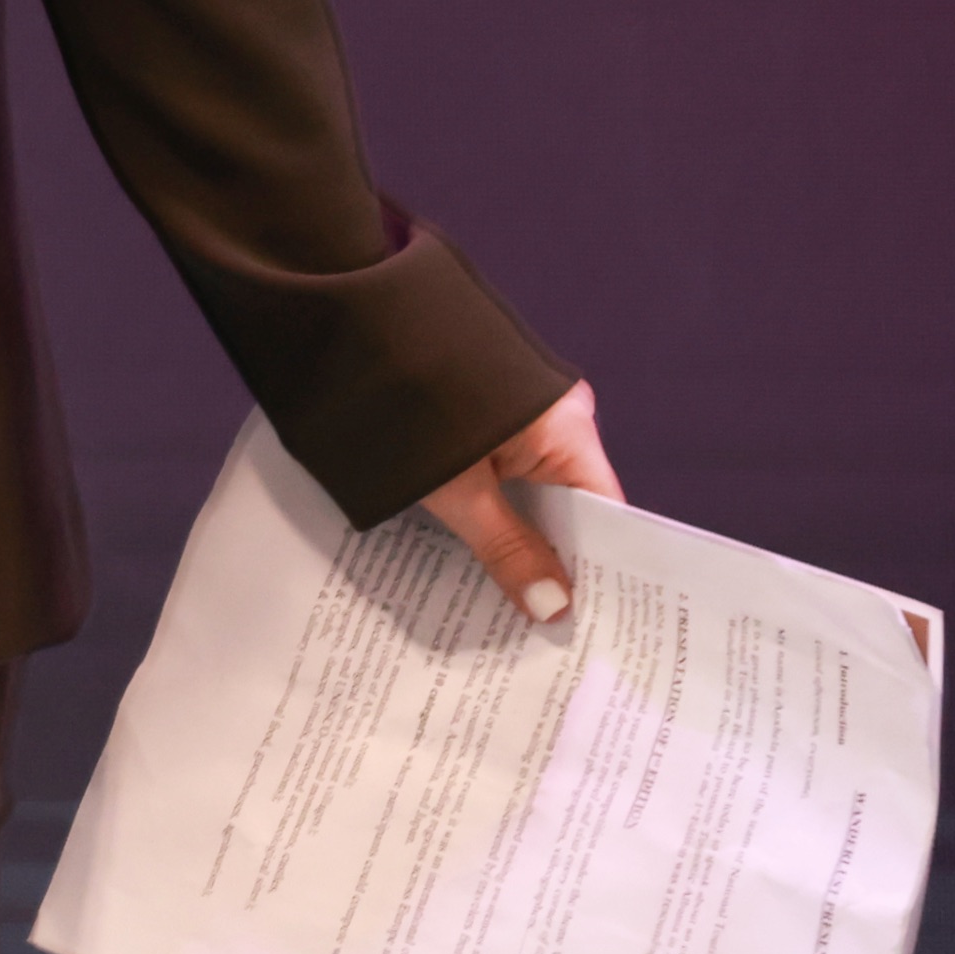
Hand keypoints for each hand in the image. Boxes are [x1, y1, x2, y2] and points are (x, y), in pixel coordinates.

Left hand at [419, 381, 619, 623]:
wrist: (348, 328)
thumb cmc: (408, 408)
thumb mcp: (458, 490)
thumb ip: (508, 547)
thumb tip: (555, 609)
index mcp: (569, 429)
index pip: (606, 513)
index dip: (602, 568)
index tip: (597, 620)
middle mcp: (556, 417)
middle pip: (570, 505)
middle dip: (556, 560)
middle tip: (550, 625)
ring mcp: (520, 413)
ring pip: (534, 491)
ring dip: (522, 538)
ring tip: (517, 603)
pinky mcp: (485, 413)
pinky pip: (506, 472)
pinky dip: (497, 510)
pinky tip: (482, 554)